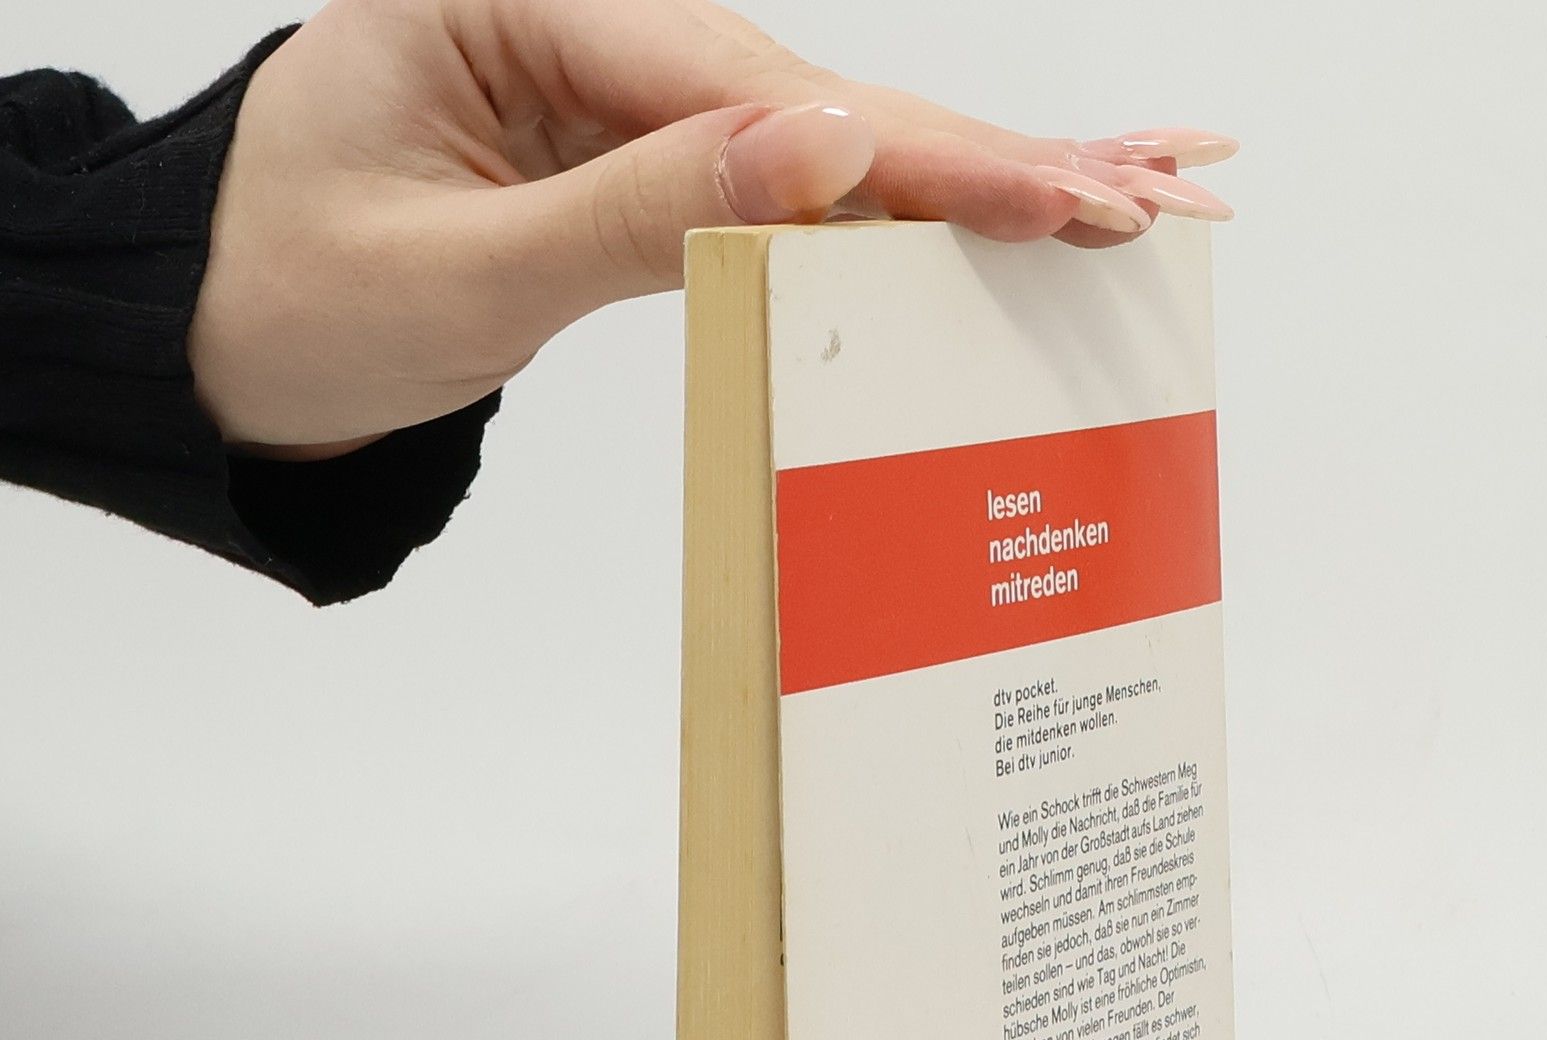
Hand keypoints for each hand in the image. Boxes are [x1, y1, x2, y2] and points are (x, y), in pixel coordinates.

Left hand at [187, 0, 1235, 458]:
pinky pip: (779, 174)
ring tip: (1139, 189)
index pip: (757, 86)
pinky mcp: (632, 144)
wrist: (213, 338)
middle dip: (997, 154)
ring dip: (979, 175)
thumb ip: (642, 209)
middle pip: (822, 89)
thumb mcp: (457, 269)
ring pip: (825, 130)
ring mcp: (613, 77)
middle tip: (1171, 186)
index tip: (1066, 196)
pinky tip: (994, 206)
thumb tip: (829, 149)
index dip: (925, 156)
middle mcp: (580, 13)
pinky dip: (894, 204)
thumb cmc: (290, 300)